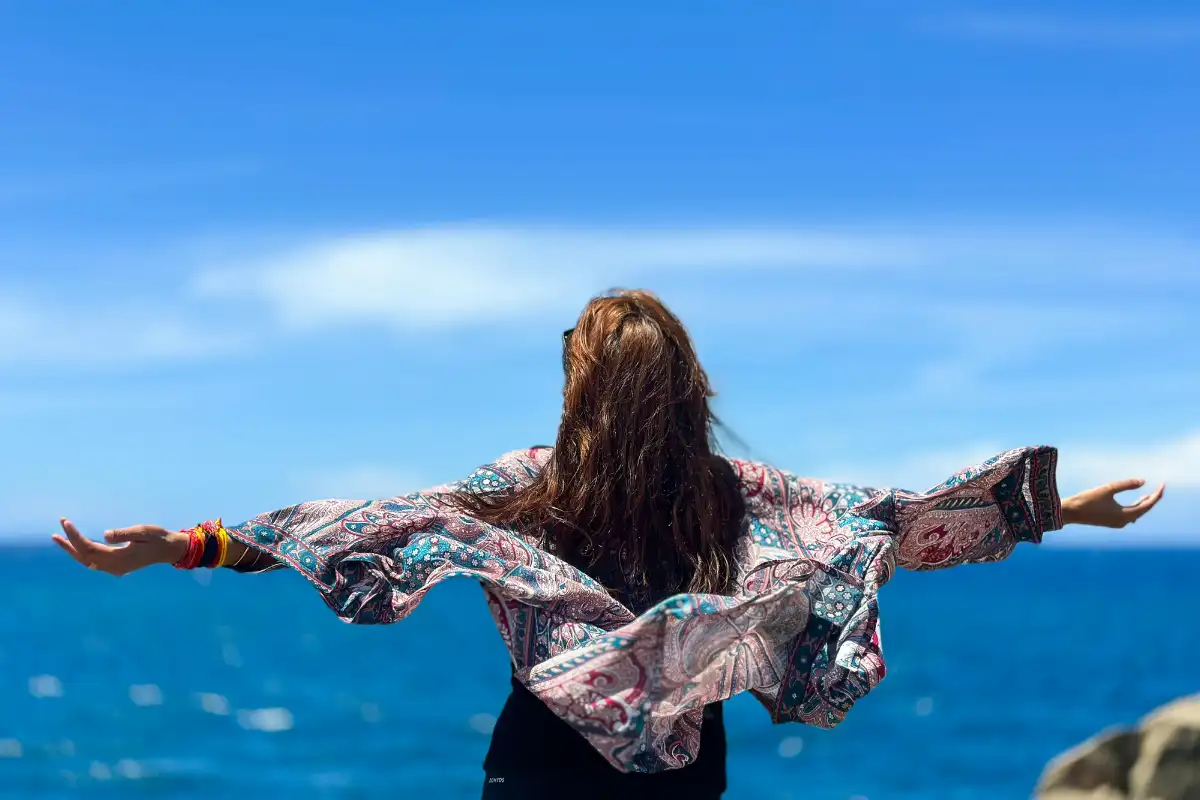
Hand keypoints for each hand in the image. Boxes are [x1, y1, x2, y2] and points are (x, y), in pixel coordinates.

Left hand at [52, 519, 188, 576]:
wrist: (169, 550)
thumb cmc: (157, 538)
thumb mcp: (142, 531)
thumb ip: (124, 534)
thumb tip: (105, 535)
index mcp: (119, 558)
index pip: (88, 548)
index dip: (75, 536)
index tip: (66, 522)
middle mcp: (114, 567)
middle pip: (84, 557)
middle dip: (69, 545)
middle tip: (55, 533)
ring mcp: (115, 569)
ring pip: (87, 562)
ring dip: (72, 551)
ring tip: (59, 539)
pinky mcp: (117, 567)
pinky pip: (93, 563)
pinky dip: (81, 554)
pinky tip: (76, 547)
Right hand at [1061, 479, 1164, 527]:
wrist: (1070, 512)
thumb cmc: (1087, 500)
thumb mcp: (1107, 489)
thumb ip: (1126, 485)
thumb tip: (1143, 481)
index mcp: (1125, 515)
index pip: (1147, 505)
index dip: (1156, 495)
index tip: (1162, 485)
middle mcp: (1124, 521)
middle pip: (1143, 510)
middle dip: (1151, 499)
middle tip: (1159, 488)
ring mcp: (1117, 523)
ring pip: (1136, 513)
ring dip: (1143, 504)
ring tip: (1149, 495)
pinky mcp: (1111, 522)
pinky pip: (1129, 515)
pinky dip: (1134, 508)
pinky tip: (1134, 503)